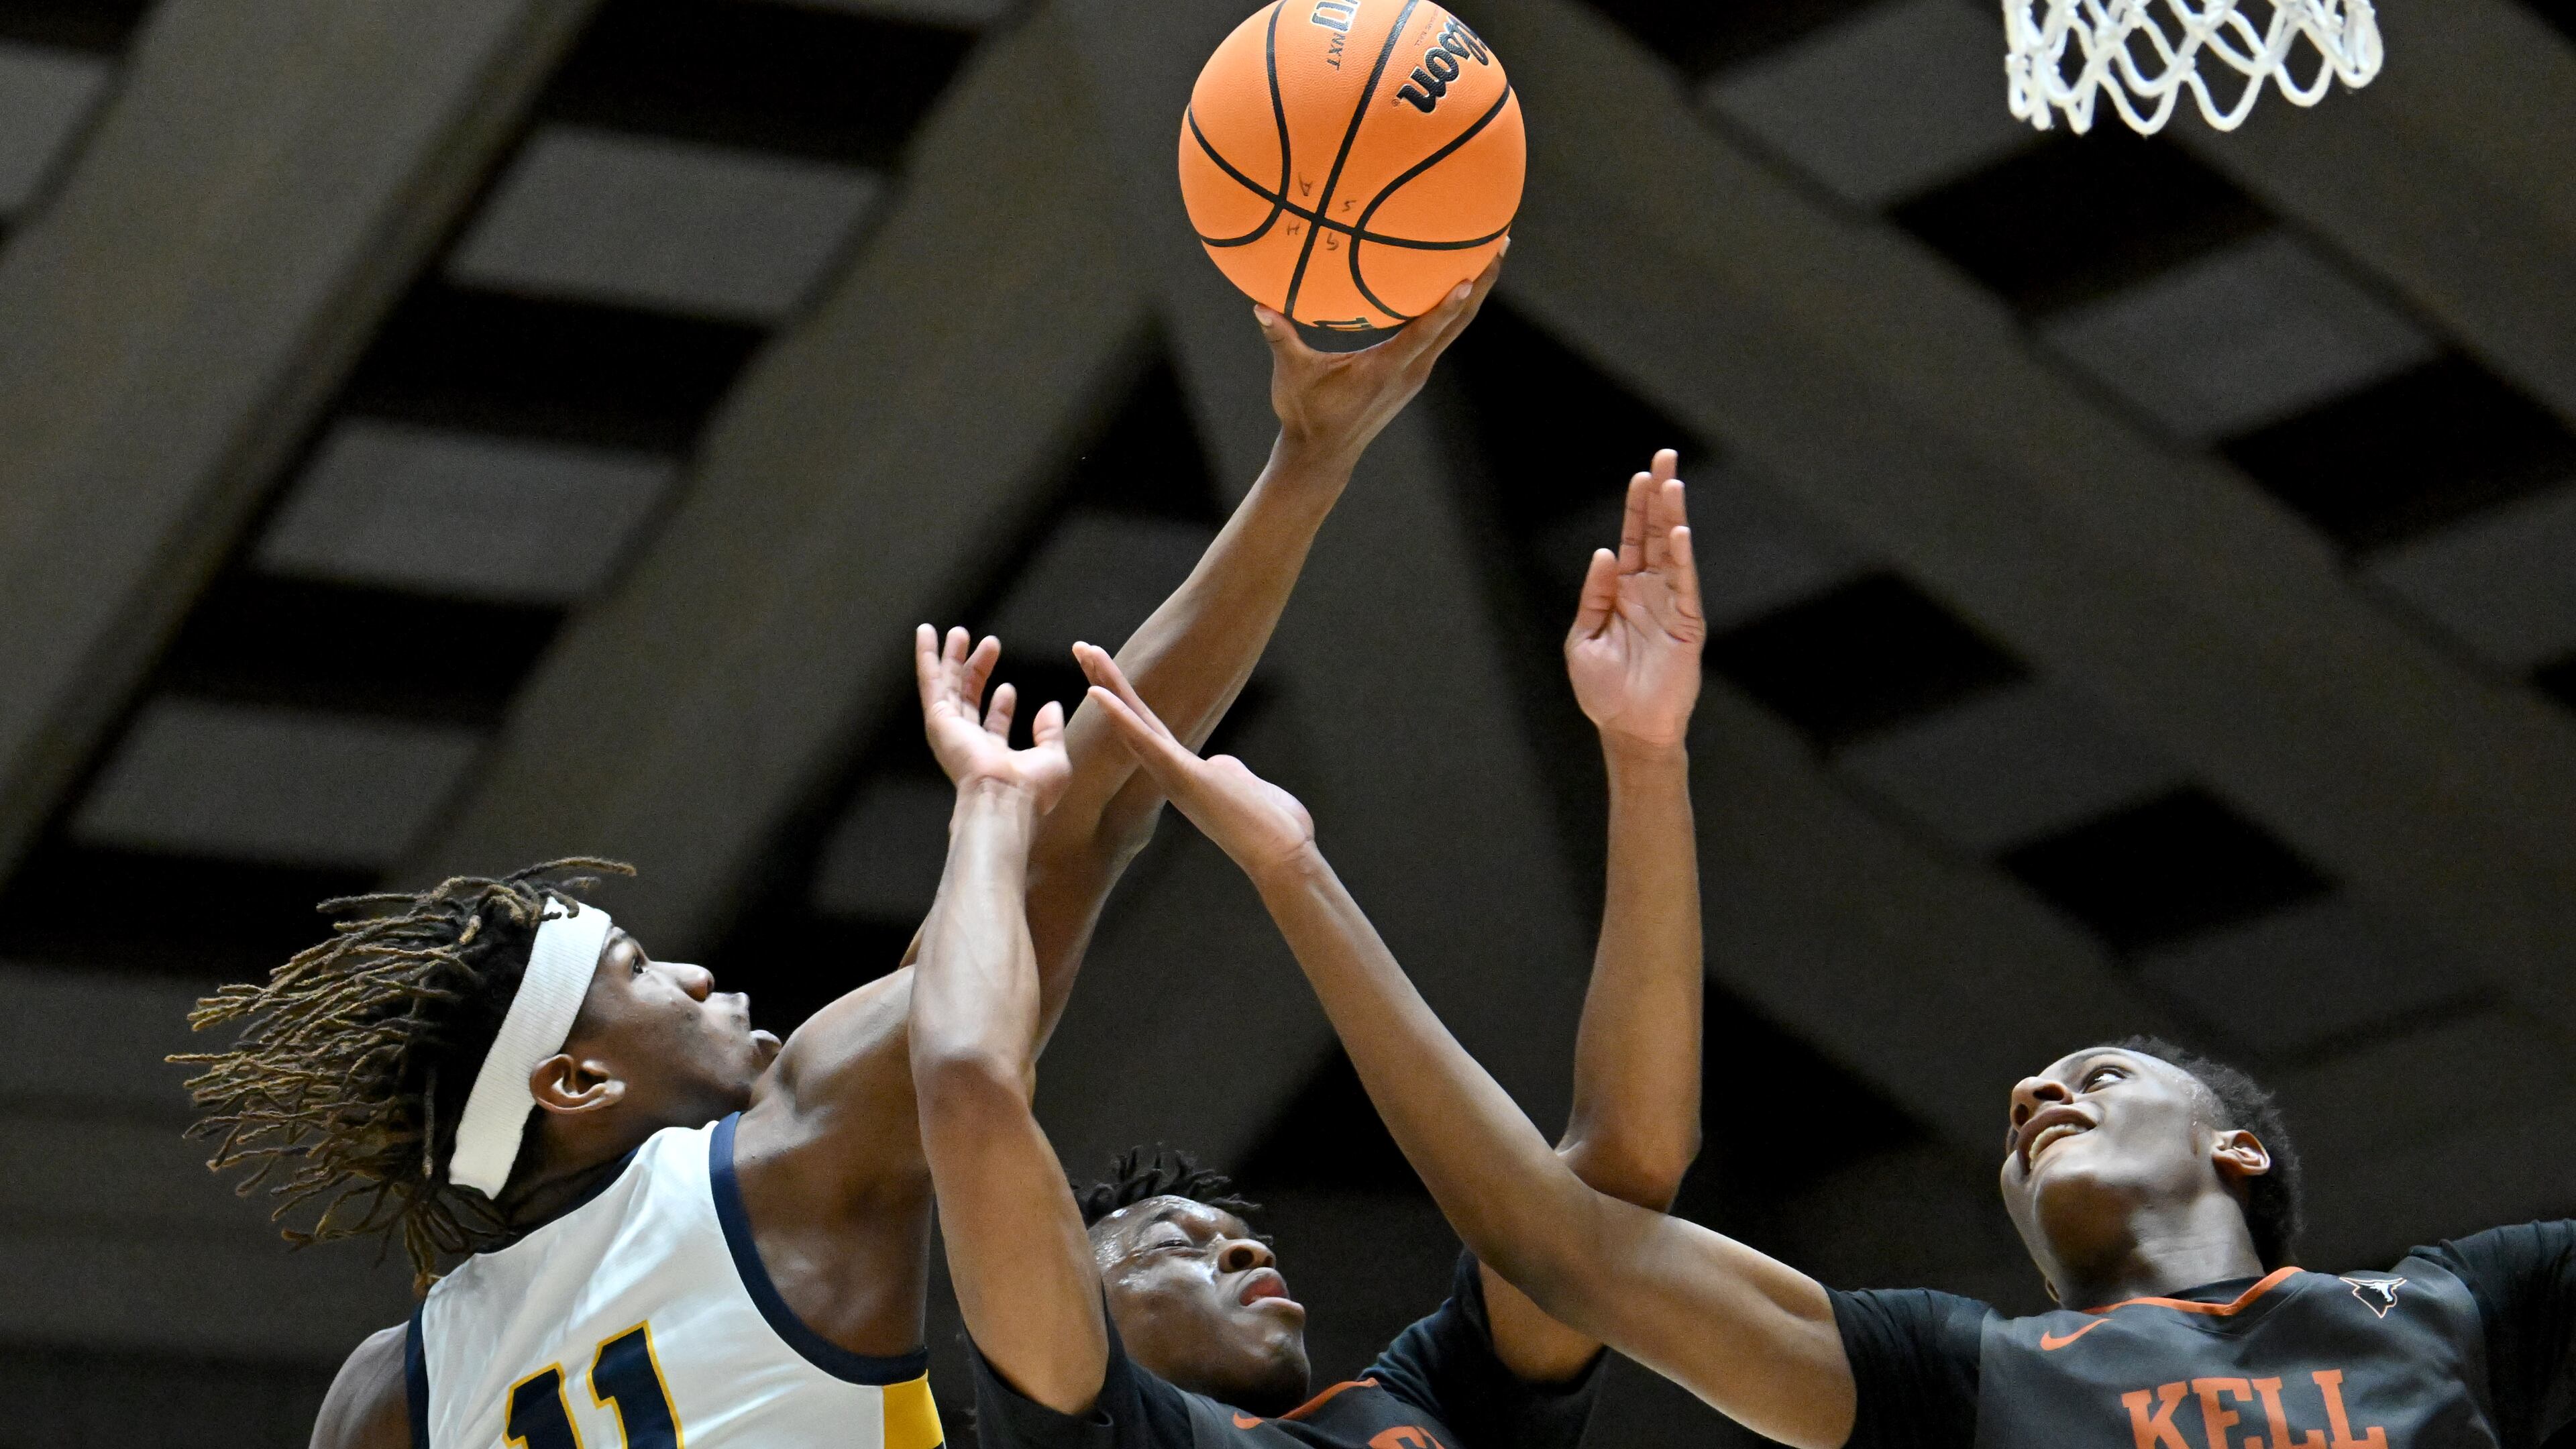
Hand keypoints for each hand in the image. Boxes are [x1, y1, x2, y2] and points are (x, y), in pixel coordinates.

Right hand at [916, 625, 1069, 809]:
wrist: (1005, 797)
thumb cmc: (1030, 789)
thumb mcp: (1052, 757)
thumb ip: (1050, 731)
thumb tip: (1051, 706)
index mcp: (992, 754)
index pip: (992, 724)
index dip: (1001, 705)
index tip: (1008, 688)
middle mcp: (967, 741)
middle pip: (968, 697)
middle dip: (974, 670)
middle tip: (983, 644)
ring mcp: (950, 729)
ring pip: (947, 685)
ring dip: (950, 658)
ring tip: (957, 631)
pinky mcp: (939, 719)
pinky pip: (931, 681)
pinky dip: (927, 657)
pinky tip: (926, 634)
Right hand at [1073, 643, 1315, 876]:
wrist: (1283, 856)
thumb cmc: (1270, 827)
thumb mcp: (1243, 786)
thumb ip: (1225, 772)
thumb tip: (1222, 766)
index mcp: (1183, 772)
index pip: (1146, 726)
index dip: (1123, 698)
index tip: (1103, 673)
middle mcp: (1170, 773)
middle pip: (1131, 717)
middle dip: (1106, 681)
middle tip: (1081, 646)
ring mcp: (1173, 775)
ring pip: (1132, 722)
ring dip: (1106, 685)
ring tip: (1084, 651)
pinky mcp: (1183, 779)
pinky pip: (1145, 743)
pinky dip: (1121, 719)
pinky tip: (1099, 696)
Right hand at [1259, 247, 1503, 464]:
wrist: (1323, 456)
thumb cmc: (1306, 415)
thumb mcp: (1292, 376)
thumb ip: (1280, 339)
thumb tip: (1259, 306)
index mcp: (1386, 369)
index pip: (1424, 333)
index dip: (1448, 306)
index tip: (1470, 276)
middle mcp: (1411, 371)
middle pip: (1458, 322)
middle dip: (1482, 282)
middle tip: (1501, 242)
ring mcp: (1416, 373)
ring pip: (1456, 327)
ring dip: (1476, 292)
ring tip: (1492, 252)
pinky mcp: (1413, 374)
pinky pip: (1442, 334)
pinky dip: (1455, 307)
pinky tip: (1458, 283)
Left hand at [1565, 451, 1704, 749]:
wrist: (1628, 729)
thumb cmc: (1604, 691)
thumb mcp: (1584, 639)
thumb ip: (1594, 596)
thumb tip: (1604, 555)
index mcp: (1624, 593)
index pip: (1632, 540)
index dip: (1636, 508)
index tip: (1643, 474)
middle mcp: (1650, 593)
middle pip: (1655, 534)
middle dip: (1659, 496)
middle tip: (1665, 457)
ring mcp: (1671, 606)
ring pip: (1672, 552)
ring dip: (1672, 517)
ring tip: (1672, 482)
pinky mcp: (1687, 625)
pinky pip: (1685, 586)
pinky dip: (1681, 559)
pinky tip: (1678, 533)